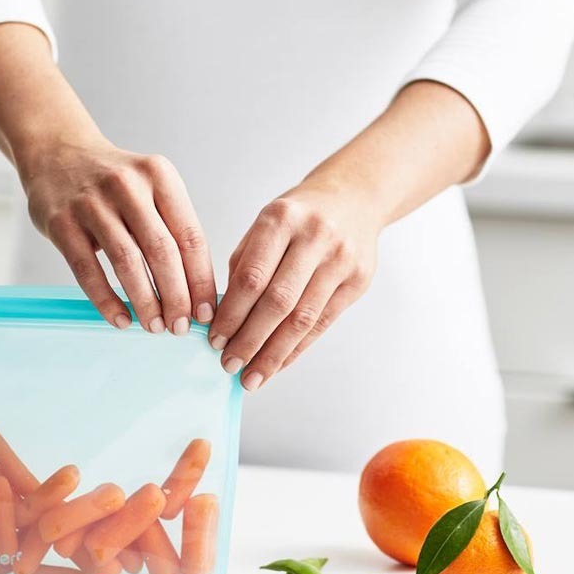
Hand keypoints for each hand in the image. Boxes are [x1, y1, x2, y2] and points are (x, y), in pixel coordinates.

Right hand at [18, 139, 216, 333]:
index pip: (190, 236)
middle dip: (176, 297)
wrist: (57, 153)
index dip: (201, 281)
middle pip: (162, 252)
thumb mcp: (150, 187)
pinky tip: (121, 319)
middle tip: (179, 327)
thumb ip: (171, 228)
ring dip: (145, 302)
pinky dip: (107, 300)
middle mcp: (128, 185)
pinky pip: (88, 271)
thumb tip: (196, 291)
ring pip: (127, 262)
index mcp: (159, 176)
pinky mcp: (62, 223)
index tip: (206, 312)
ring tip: (154, 326)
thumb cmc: (113, 183)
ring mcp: (92, 203)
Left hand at [208, 183, 380, 389]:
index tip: (215, 340)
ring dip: (273, 353)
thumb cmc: (298, 216)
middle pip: (277, 302)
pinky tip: (277, 363)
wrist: (355, 197)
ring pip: (302, 319)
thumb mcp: (265, 225)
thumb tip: (222, 318)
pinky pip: (322, 324)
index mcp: (280, 219)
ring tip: (252, 376)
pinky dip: (297, 348)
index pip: (251, 277)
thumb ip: (244, 265)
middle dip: (250, 340)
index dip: (232, 314)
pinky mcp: (358, 281)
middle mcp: (314, 238)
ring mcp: (340, 260)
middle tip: (229, 364)